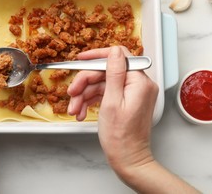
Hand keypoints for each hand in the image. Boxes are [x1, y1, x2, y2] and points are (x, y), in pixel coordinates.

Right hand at [67, 46, 157, 169]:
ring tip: (75, 110)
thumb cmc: (120, 137)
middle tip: (72, 94)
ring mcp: (133, 93)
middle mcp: (139, 85)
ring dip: (85, 95)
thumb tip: (114, 51)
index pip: (118, 56)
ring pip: (103, 84)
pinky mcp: (127, 101)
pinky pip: (106, 94)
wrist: (128, 160)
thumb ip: (113, 73)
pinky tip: (82, 112)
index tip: (80, 60)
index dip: (96, 56)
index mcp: (139, 82)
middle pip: (106, 72)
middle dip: (85, 83)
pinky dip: (92, 101)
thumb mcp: (111, 102)